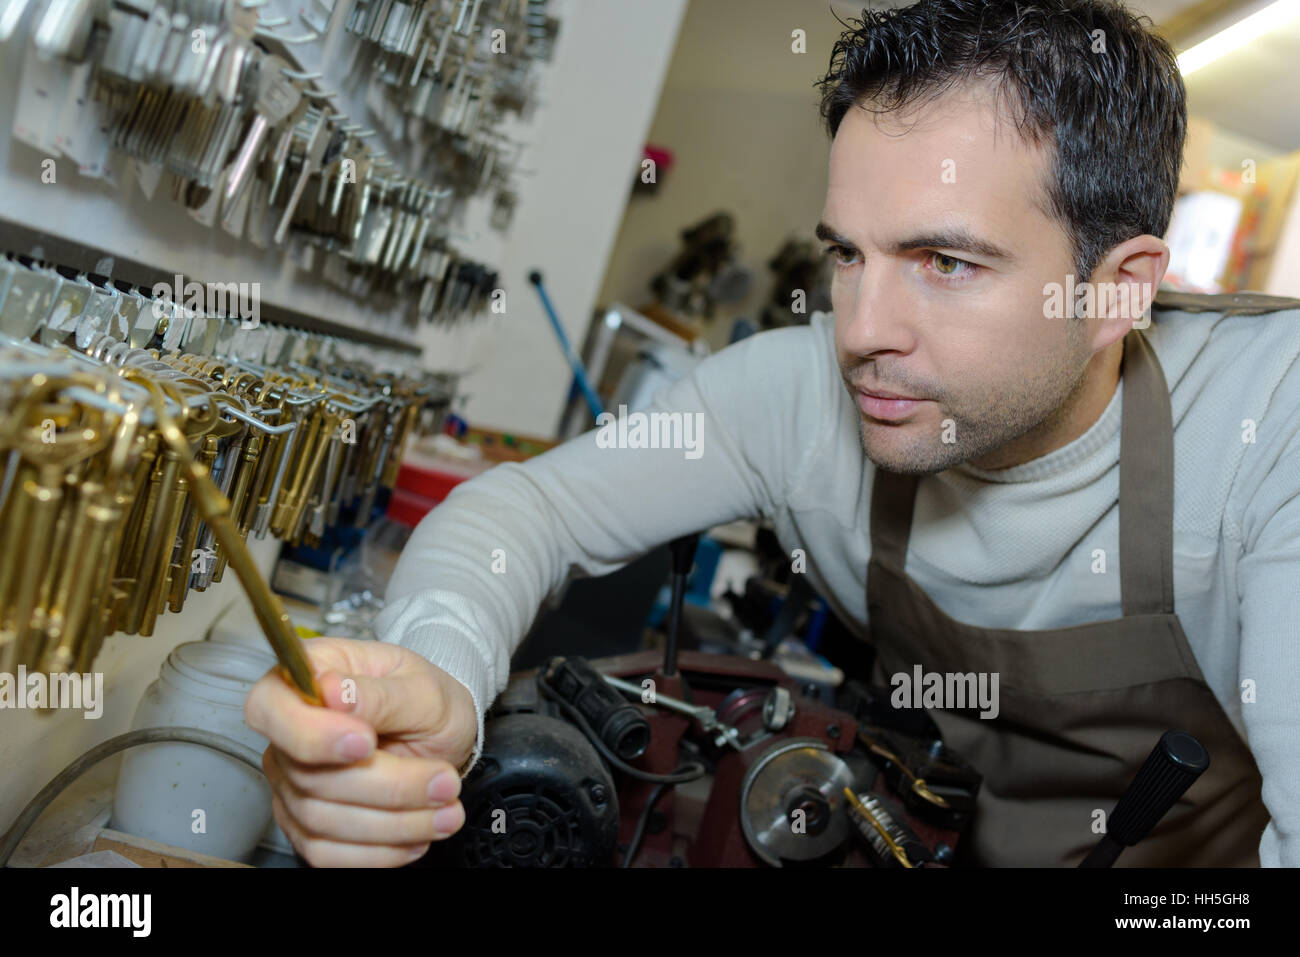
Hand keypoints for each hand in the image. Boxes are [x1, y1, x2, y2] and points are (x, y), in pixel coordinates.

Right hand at [244, 636, 477, 866]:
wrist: (440, 732)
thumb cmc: (426, 699)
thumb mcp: (422, 688)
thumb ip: (380, 694)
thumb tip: (331, 690)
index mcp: (308, 678)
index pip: (269, 707)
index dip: (310, 733)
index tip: (366, 743)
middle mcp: (288, 732)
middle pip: (307, 774)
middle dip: (386, 786)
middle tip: (444, 782)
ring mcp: (291, 782)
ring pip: (320, 819)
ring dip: (394, 823)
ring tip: (448, 811)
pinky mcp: (305, 825)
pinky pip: (326, 852)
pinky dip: (379, 851)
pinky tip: (419, 836)